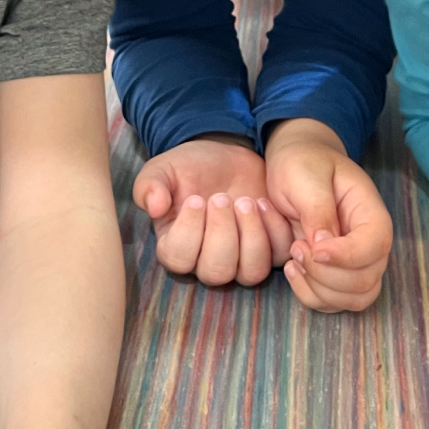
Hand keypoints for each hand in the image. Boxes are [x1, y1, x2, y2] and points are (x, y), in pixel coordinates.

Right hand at [133, 136, 292, 284]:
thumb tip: (154, 207)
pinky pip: (278, 256)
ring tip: (246, 202)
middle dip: (222, 234)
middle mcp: (207, 261)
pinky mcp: (270, 248)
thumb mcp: (163, 169)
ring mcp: (241, 259)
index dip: (188, 232)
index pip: (178, 258)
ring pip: (250, 272)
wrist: (226, 155)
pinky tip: (264, 202)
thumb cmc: (190, 167)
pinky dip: (274, 231)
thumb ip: (150, 185)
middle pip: (215, 272)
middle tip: (221, 198)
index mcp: (176, 246)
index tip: (195, 199)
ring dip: (251, 237)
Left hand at [266, 119, 392, 312]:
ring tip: (294, 258)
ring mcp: (355, 262)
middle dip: (326, 275)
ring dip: (319, 289)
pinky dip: (310, 295)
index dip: (346, 256)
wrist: (295, 163)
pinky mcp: (336, 275)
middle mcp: (369, 242)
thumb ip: (318, 210)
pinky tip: (293, 270)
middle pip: (366, 281)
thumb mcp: (306, 176)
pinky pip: (333, 303)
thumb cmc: (303, 163)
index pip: (375, 245)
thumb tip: (324, 246)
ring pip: (353, 299)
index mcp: (370, 212)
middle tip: (297, 246)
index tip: (313, 248)